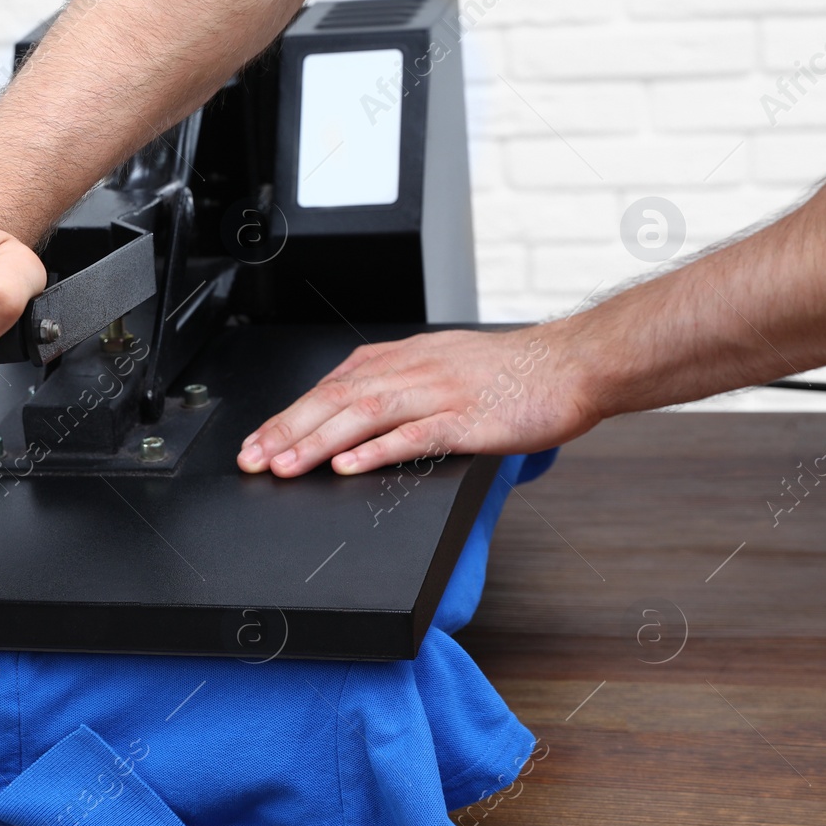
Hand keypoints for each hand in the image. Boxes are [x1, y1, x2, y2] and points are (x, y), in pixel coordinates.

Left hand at [236, 326, 599, 476]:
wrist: (572, 364)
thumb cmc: (511, 373)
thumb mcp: (440, 365)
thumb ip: (395, 382)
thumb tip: (349, 410)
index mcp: (402, 359)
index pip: (329, 387)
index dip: (287, 416)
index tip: (256, 442)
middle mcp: (413, 370)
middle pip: (335, 400)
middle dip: (287, 431)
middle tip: (253, 459)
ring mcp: (439, 393)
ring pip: (363, 414)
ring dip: (317, 441)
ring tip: (285, 466)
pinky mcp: (468, 419)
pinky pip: (415, 435)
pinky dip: (377, 450)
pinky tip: (348, 466)